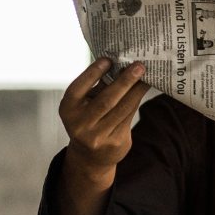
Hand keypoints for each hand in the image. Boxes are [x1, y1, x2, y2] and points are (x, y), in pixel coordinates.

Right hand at [59, 57, 148, 184]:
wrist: (90, 156)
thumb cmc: (88, 119)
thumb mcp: (84, 104)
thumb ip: (97, 86)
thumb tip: (119, 64)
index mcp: (68, 109)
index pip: (78, 88)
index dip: (93, 73)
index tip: (108, 59)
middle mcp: (80, 124)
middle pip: (106, 100)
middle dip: (124, 81)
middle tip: (138, 66)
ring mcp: (97, 136)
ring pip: (122, 109)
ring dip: (136, 90)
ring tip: (146, 76)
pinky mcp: (115, 142)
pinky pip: (129, 117)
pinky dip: (137, 100)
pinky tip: (143, 89)